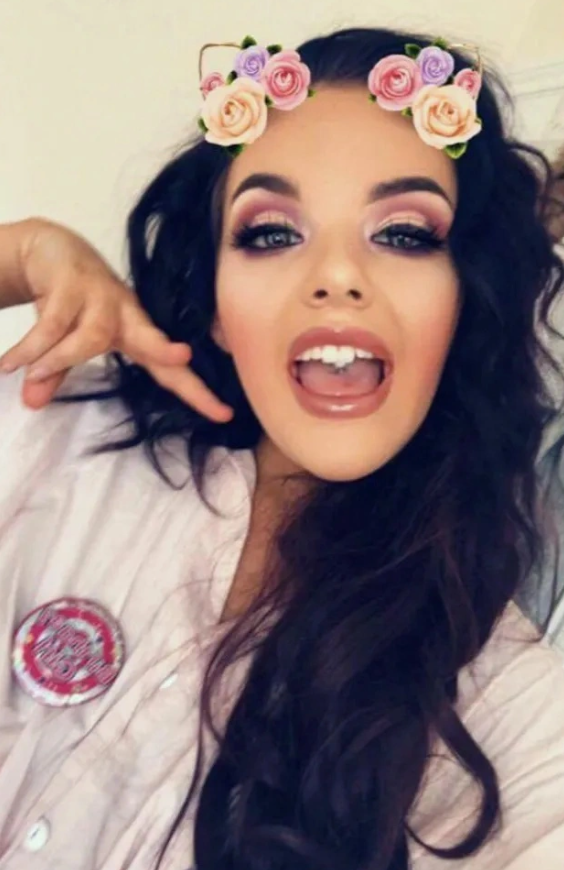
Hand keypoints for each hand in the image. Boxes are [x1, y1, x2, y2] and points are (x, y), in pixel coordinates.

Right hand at [0, 219, 232, 419]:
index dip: (197, 391)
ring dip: (60, 358)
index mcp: (134, 334)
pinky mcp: (70, 282)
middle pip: (150, 338)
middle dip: (166, 350)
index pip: (170, 369)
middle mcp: (124, 315)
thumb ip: (56, 373)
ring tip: (28, 375)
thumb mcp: (69, 342)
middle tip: (182, 355)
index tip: (224, 414)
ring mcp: (99, 296)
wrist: (48, 248)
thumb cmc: (73, 302)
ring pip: (90, 336)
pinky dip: (32, 346)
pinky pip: (52, 322)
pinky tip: (10, 363)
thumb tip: (31, 401)